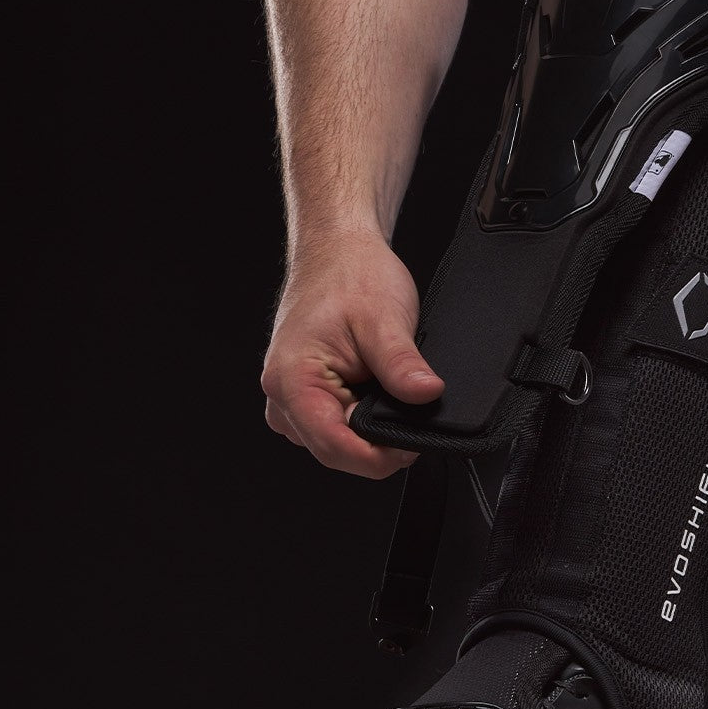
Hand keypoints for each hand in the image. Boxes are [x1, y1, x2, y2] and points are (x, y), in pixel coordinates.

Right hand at [260, 227, 444, 478]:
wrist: (337, 250)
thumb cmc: (349, 275)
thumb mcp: (384, 319)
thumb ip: (402, 364)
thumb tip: (426, 396)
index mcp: (291, 379)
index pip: (332, 446)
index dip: (376, 458)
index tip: (411, 449)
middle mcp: (281, 394)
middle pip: (333, 450)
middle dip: (376, 445)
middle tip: (413, 419)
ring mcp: (290, 397)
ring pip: (334, 442)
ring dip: (367, 431)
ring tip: (390, 395)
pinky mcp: (304, 395)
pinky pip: (334, 425)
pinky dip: (361, 418)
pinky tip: (376, 394)